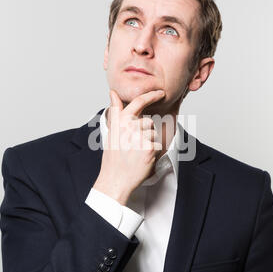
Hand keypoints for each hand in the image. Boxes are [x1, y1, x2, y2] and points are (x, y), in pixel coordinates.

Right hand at [93, 88, 164, 204]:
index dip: (151, 95)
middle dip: (144, 132)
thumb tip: (113, 93)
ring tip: (136, 153)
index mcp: (120, 121)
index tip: (161, 92)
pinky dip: (152, 153)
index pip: (139, 102)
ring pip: (153, 134)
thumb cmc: (113, 157)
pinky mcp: (150, 147)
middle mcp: (130, 126)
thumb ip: (115, 111)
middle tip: (132, 146)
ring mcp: (140, 136)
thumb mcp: (111, 131)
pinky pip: (157, 145)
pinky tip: (141, 159)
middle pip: (148, 122)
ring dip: (148, 142)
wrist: (115, 178)